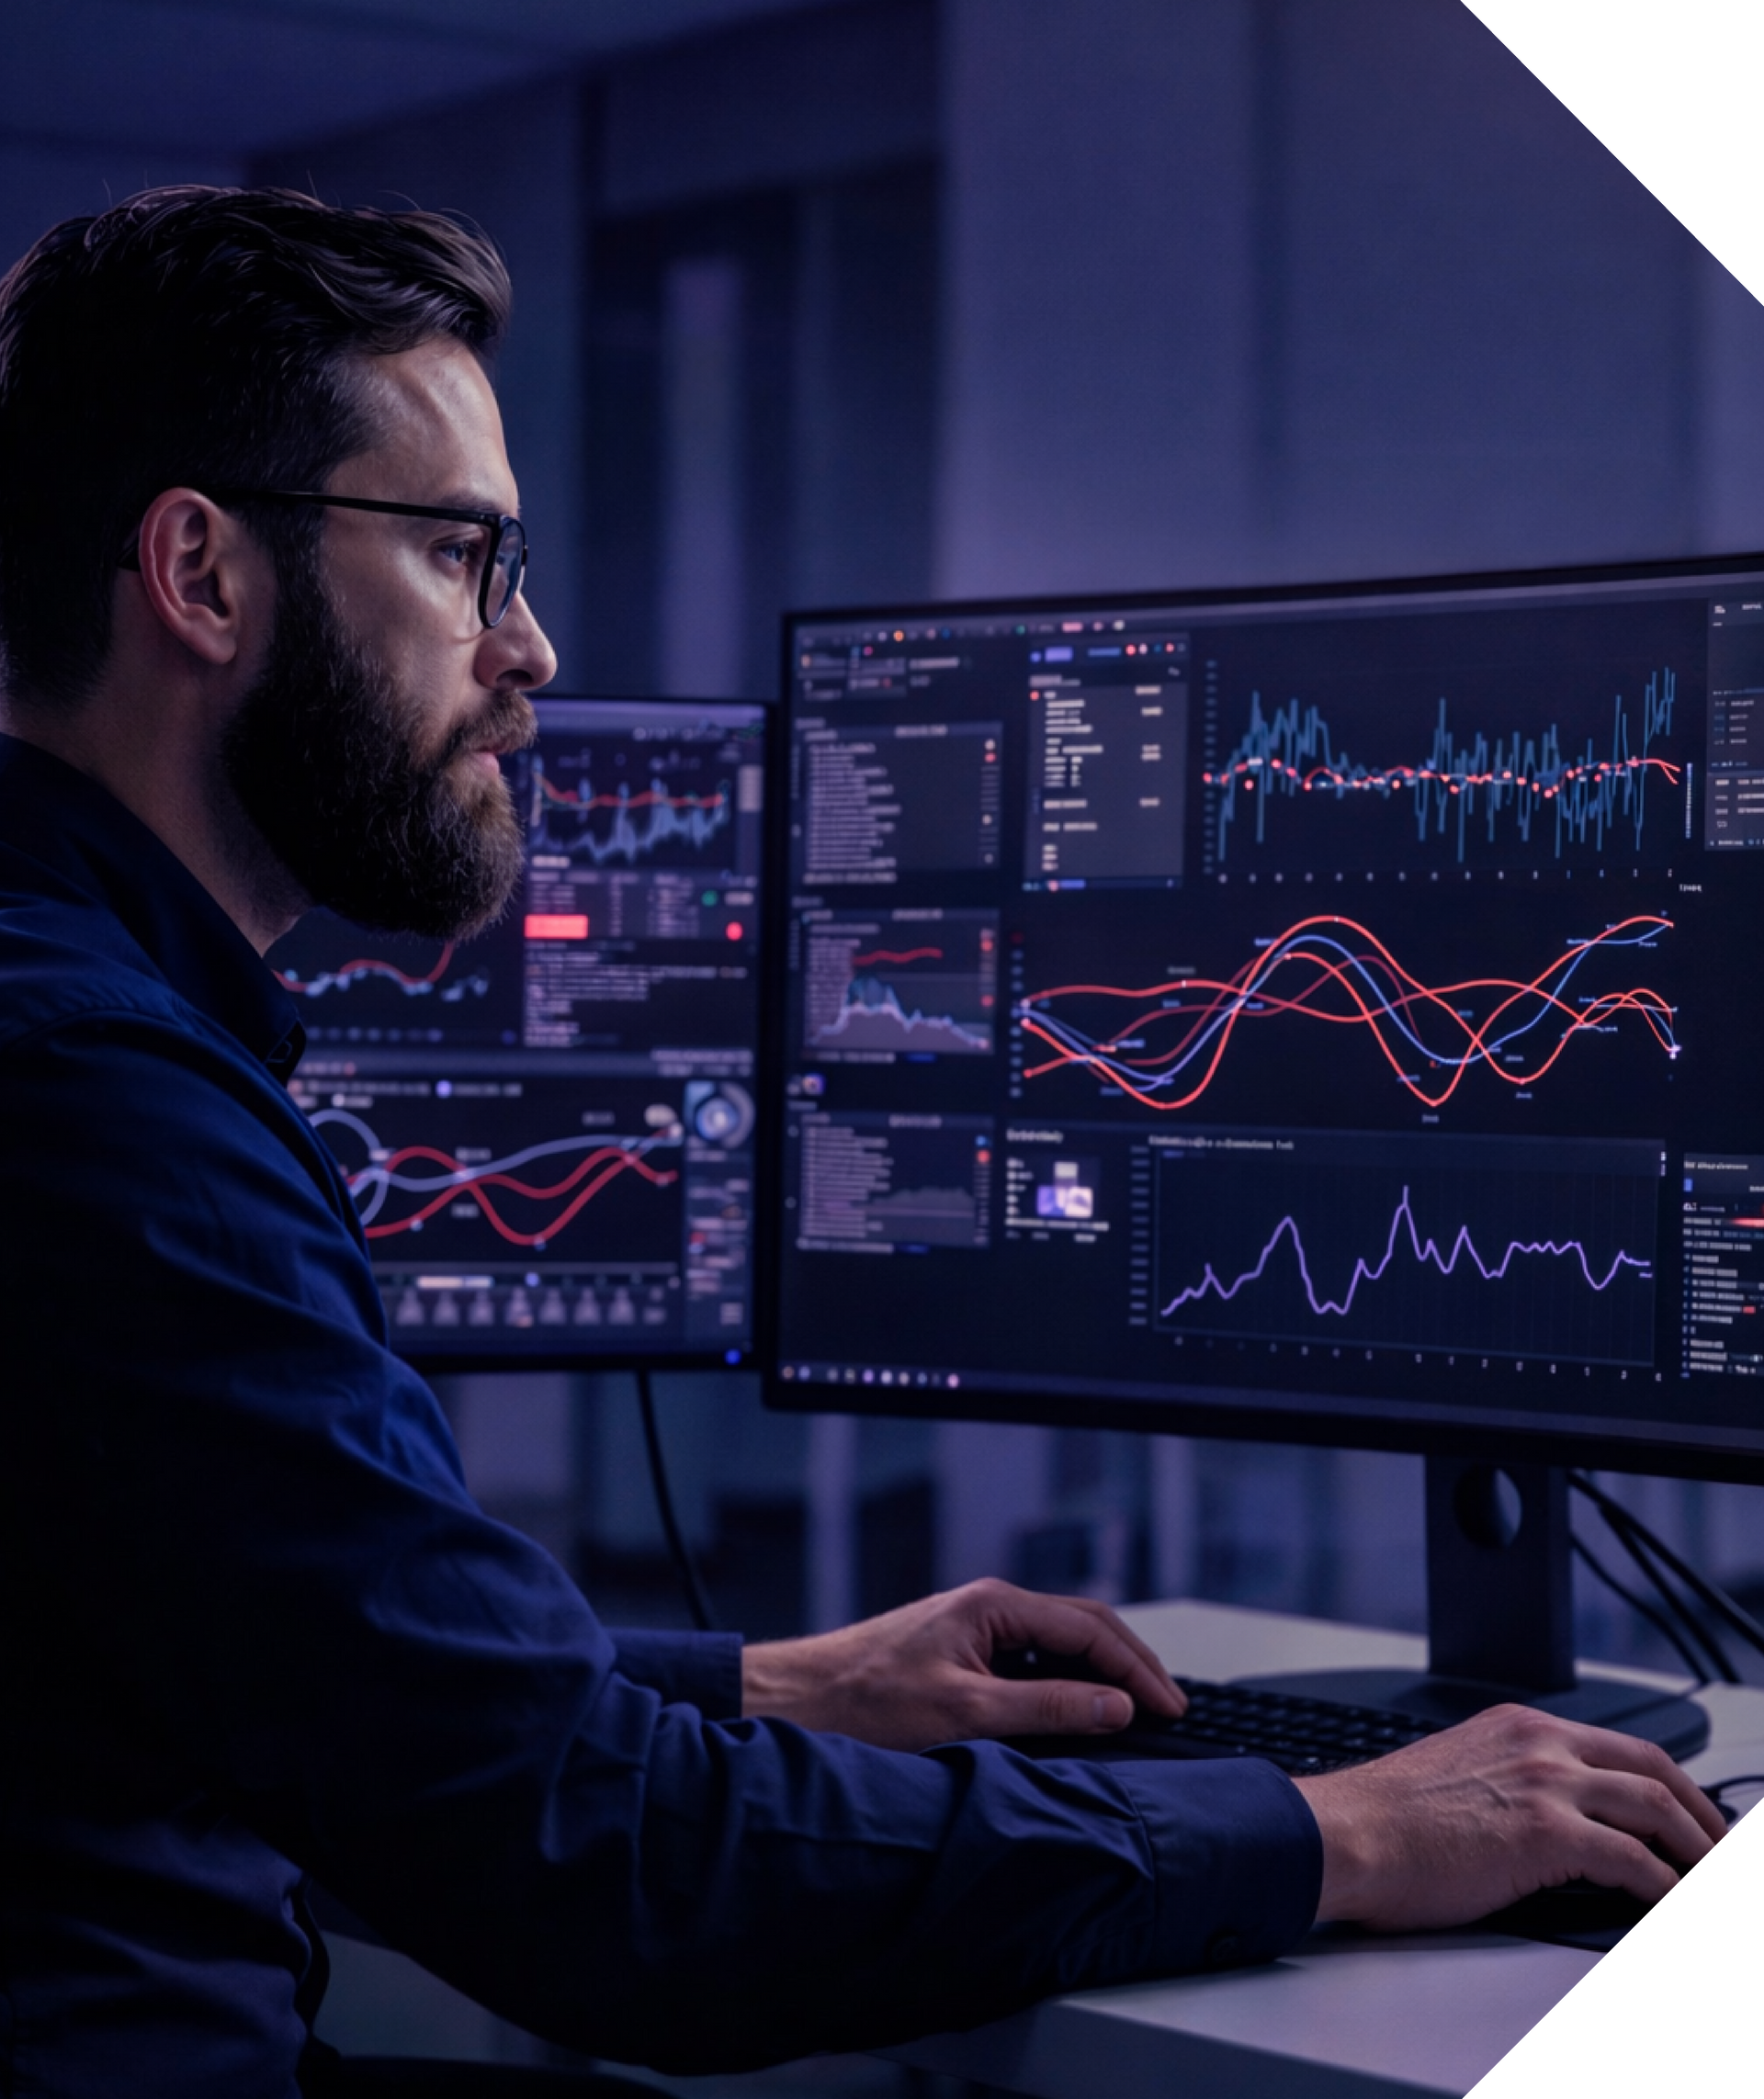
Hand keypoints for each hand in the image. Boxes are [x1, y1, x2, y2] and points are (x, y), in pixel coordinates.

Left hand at [740, 1577, 1185, 1750]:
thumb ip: (1048, 1708)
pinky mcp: (960, 1655)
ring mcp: (974, 1629)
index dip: (1137, 1669)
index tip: (1170, 1708)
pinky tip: (1078, 1709)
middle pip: (1083, 1626)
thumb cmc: (864, 1703)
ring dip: (1101, 1671)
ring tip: (1137, 1707)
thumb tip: (1116, 1705)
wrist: (797, 1703)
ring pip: (1058, 1642)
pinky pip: (1031, 1660)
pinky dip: (1067, 1681)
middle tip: (1170, 1705)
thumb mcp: (967, 1713)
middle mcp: (988, 1607)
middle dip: (1131, 1663)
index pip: (1092, 1627)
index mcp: (995, 1604)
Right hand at [1295, 1703, 1726, 1931]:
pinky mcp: (1547, 1834)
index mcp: (1517, 1726)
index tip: (1686, 1813)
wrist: (1347, 1834)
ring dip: (1699, 1850)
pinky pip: (1636, 1863)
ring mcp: (1547, 1784)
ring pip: (1656, 1807)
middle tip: (1719, 1847)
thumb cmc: (1384, 1820)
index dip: (1667, 1783)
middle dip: (1701, 1812)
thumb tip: (1549, 1824)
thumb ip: (1509, 1780)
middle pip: (1652, 1767)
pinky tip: (1670, 1903)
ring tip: (1711, 1875)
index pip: (1618, 1746)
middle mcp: (1539, 1743)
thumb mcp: (1459, 1773)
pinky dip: (1666, 1888)